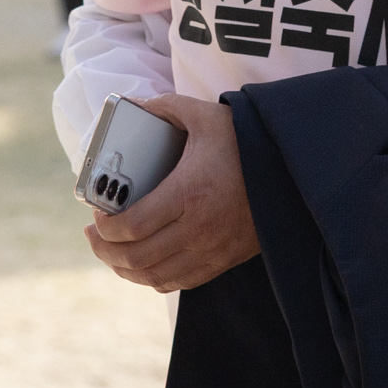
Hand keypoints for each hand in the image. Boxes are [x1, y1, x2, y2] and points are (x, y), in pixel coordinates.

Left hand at [84, 92, 257, 292]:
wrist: (294, 173)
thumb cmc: (246, 142)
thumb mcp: (206, 116)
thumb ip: (166, 107)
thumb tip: (134, 105)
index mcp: (189, 194)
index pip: (133, 226)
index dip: (105, 227)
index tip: (95, 213)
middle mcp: (199, 230)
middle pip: (137, 256)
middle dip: (105, 249)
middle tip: (93, 234)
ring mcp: (212, 251)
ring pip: (154, 276)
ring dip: (124, 268)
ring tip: (109, 251)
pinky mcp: (223, 261)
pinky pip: (178, 282)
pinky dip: (152, 278)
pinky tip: (139, 265)